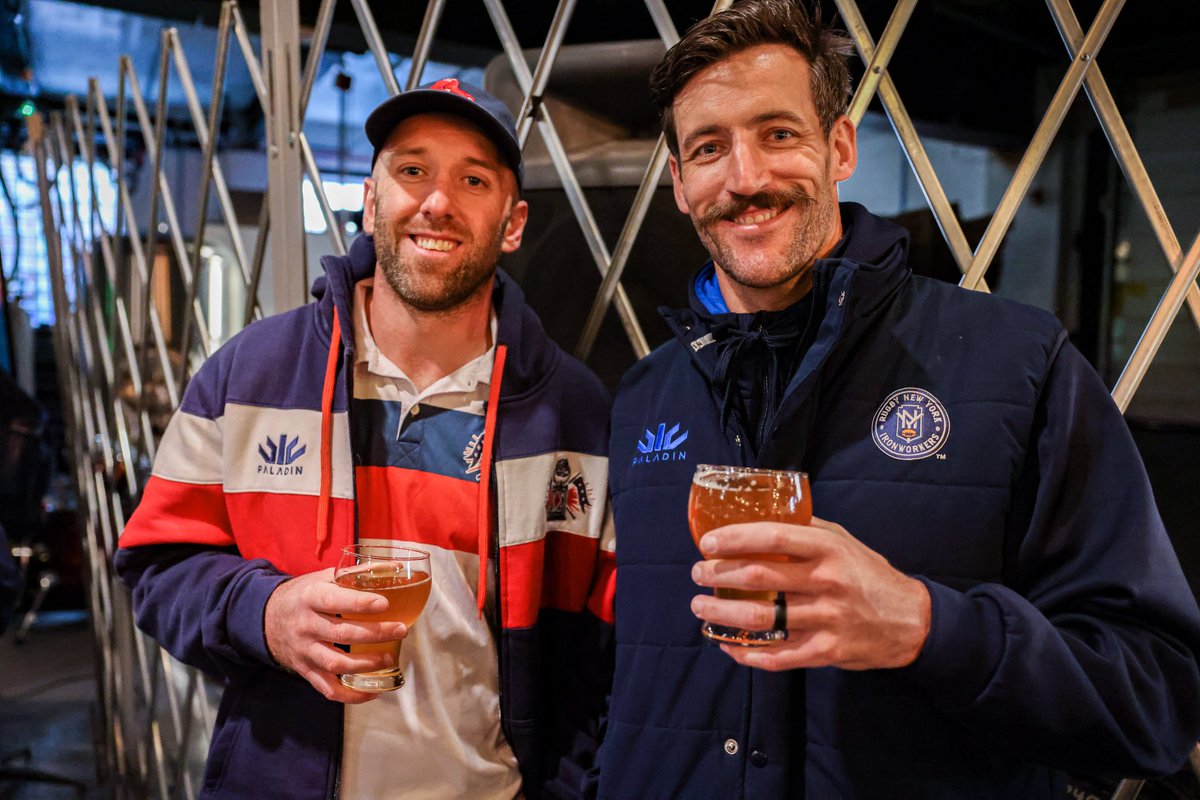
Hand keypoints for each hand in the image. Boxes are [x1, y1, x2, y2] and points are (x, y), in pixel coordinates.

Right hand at [264, 568, 408, 702]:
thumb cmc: (305, 594)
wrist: (266, 618)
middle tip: (401, 630)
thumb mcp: (324, 577)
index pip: (335, 601)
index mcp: (310, 598)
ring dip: (366, 664)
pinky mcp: (305, 670)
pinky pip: (327, 688)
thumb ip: (357, 573)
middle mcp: (305, 626)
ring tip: (390, 657)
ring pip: (336, 663)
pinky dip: (351, 695)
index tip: (385, 603)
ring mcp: (304, 651)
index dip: (360, 603)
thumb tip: (395, 565)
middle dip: (375, 633)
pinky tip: (372, 691)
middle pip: (342, 633)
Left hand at [691, 516, 930, 670]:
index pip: (773, 536)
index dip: (735, 538)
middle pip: (759, 577)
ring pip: (761, 618)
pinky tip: (728, 646)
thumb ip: (806, 529)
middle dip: (718, 575)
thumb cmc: (868, 574)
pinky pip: (778, 656)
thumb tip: (760, 514)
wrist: (910, 621)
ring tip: (700, 607)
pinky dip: (746, 654)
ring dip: (722, 614)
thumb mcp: (843, 541)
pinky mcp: (827, 651)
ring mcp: (827, 619)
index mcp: (828, 549)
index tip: (708, 542)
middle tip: (698, 574)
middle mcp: (827, 581)